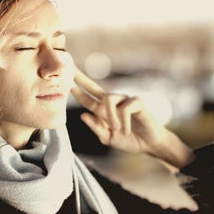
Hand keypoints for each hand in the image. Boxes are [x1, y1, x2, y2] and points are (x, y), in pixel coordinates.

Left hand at [70, 67, 193, 167]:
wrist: (150, 144)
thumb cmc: (130, 140)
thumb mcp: (108, 138)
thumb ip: (96, 127)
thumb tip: (82, 115)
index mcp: (103, 111)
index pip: (86, 98)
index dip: (76, 90)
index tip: (64, 81)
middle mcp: (112, 102)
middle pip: (93, 86)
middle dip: (81, 78)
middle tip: (69, 69)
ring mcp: (124, 100)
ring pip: (108, 99)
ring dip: (110, 116)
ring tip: (116, 130)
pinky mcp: (136, 102)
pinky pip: (124, 108)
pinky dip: (124, 121)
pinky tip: (128, 130)